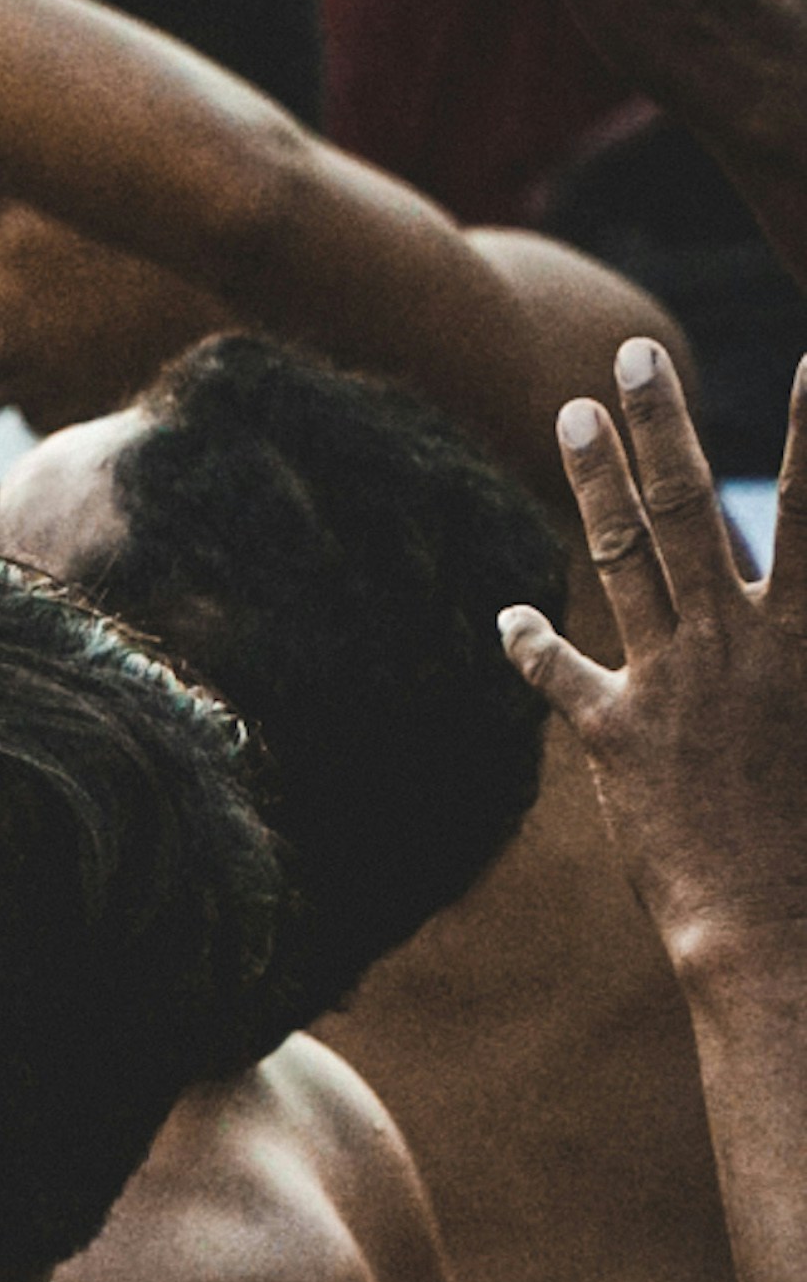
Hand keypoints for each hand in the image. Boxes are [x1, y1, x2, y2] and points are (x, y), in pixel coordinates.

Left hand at [503, 334, 806, 972]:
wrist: (781, 928)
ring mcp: (672, 684)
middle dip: (662, 424)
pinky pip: (563, 677)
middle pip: (692, 508)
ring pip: (624, 560)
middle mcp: (735, 643)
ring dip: (597, 483)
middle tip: (633, 354)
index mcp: (806, 637)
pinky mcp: (618, 739)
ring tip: (574, 414)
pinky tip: (505, 617)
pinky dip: (532, 646)